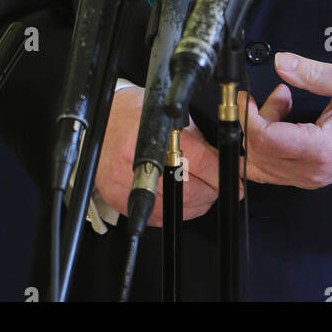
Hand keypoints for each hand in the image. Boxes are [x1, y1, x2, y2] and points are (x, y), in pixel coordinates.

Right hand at [94, 85, 220, 223]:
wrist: (98, 125)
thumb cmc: (130, 114)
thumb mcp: (166, 114)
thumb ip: (192, 134)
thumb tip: (218, 154)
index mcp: (154, 137)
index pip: (199, 161)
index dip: (220, 173)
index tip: (233, 180)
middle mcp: (140, 163)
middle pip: (191, 190)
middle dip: (212, 191)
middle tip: (220, 186)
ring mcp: (129, 186)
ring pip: (177, 208)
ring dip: (198, 204)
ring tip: (204, 193)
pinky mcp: (122, 201)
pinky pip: (159, 217)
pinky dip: (177, 211)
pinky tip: (182, 199)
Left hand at [239, 52, 331, 188]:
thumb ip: (312, 73)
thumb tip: (281, 62)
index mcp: (321, 149)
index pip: (266, 141)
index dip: (249, 117)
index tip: (247, 98)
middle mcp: (311, 170)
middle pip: (258, 153)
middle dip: (255, 120)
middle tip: (276, 94)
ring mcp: (309, 178)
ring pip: (262, 163)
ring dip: (261, 132)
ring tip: (284, 103)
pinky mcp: (307, 177)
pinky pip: (272, 167)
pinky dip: (268, 144)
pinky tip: (285, 120)